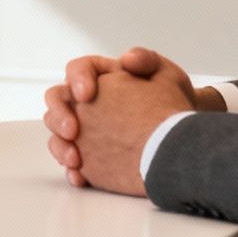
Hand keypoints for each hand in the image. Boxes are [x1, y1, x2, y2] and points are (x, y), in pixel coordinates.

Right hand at [44, 47, 222, 191]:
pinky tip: (80, 177)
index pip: (77, 70)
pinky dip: (72, 171)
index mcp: (99, 76)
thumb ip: (146, 60)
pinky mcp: (89, 156)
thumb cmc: (171, 101)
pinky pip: (71, 163)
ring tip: (75, 159)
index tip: (87, 95)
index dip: (76, 80)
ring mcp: (84, 130)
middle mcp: (85, 102)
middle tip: (73, 130)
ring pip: (57, 134)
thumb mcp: (165, 75)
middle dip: (59, 115)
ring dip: (60, 146)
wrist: (180, 136)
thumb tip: (127, 59)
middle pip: (57, 101)